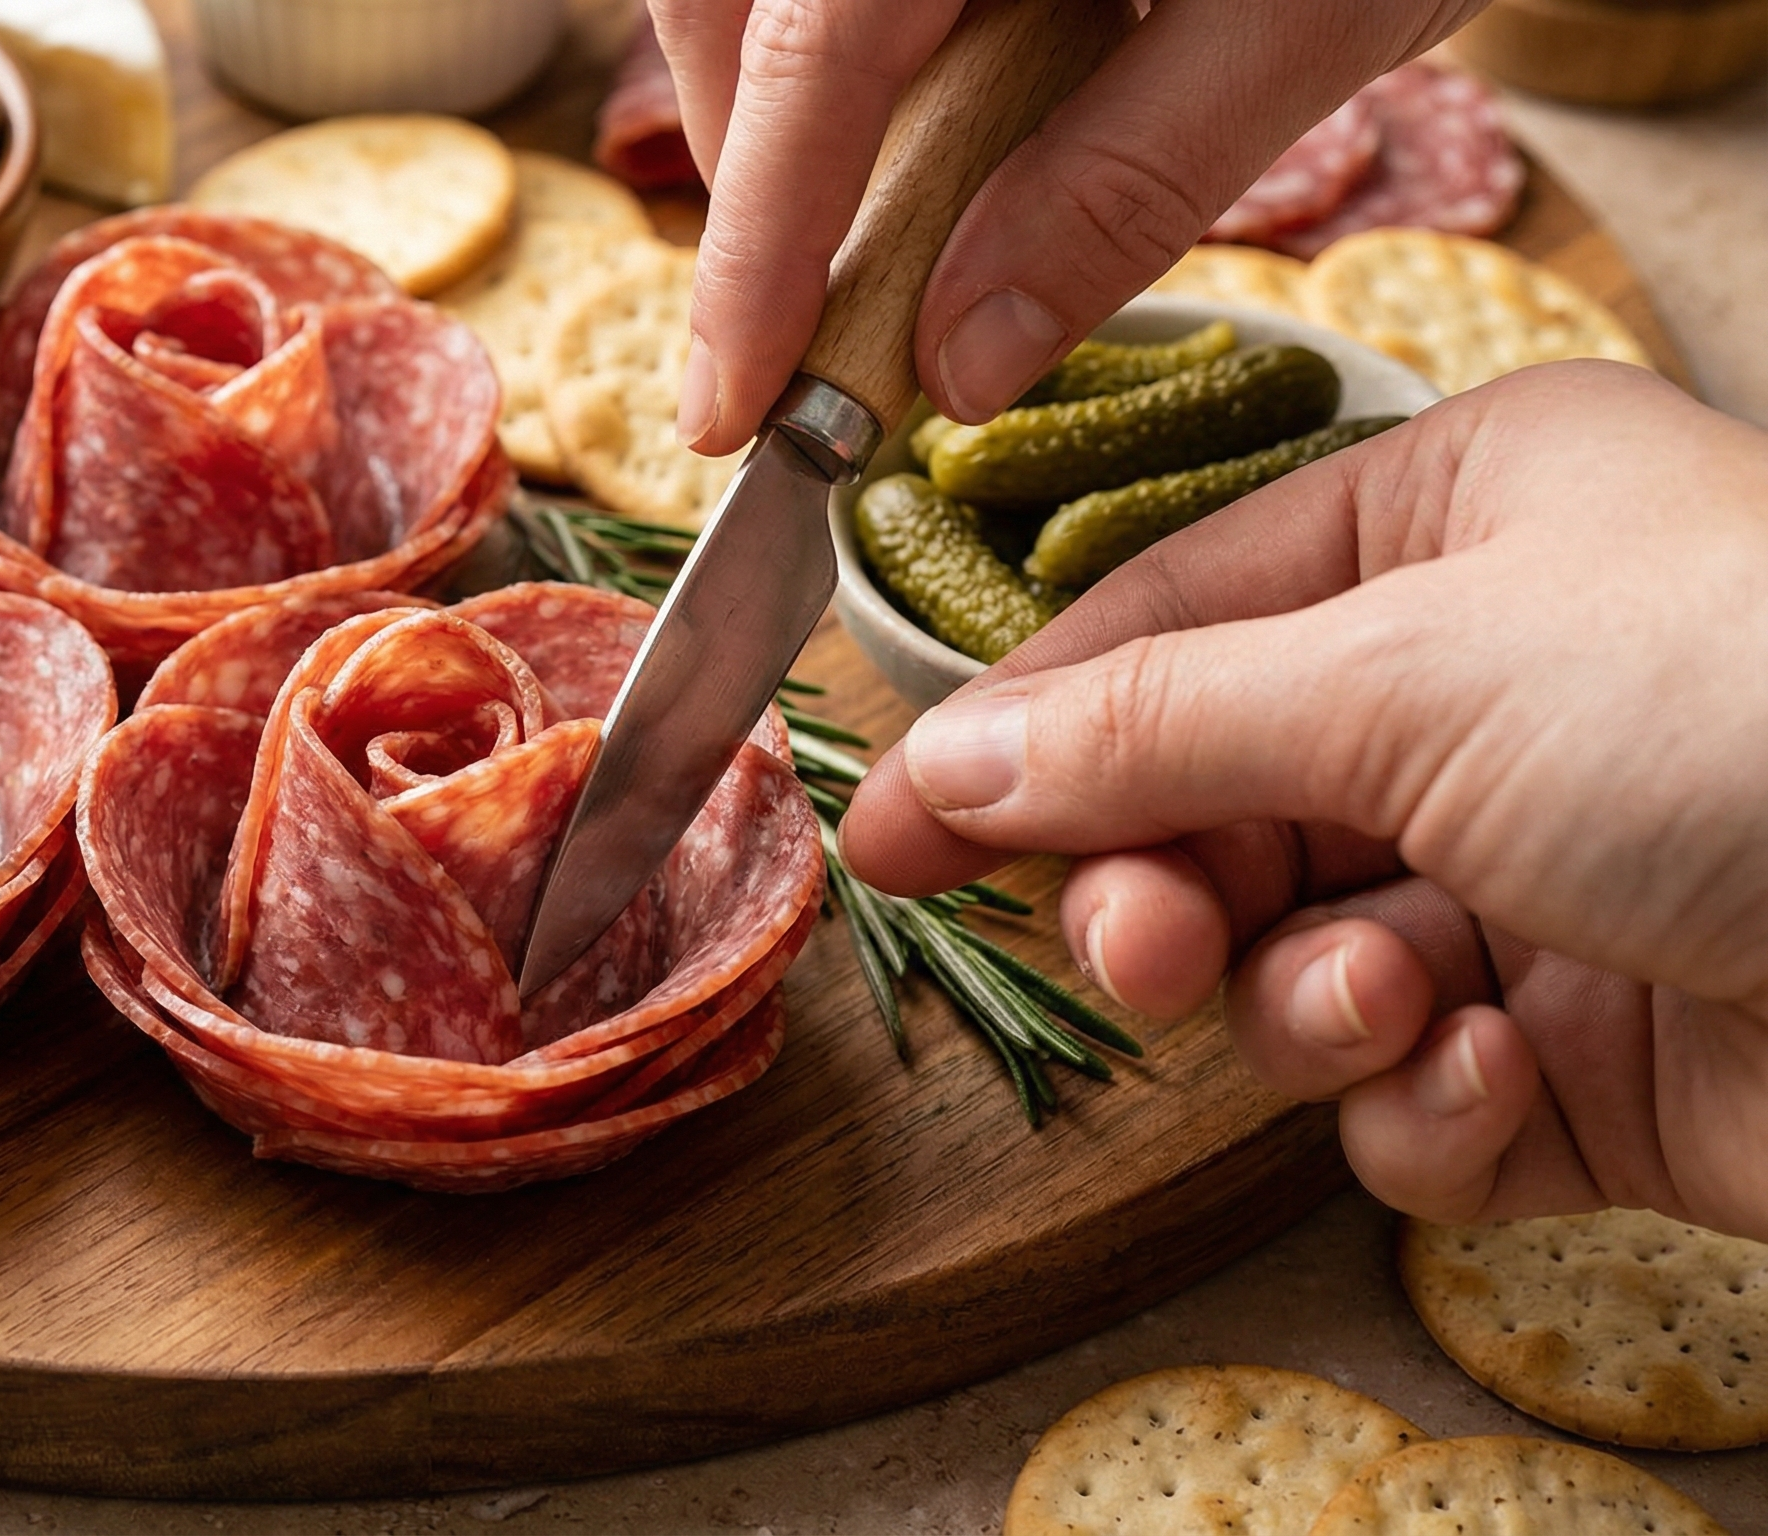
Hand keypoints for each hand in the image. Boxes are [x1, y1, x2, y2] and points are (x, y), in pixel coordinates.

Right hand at [652, 0, 1488, 448]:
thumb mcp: (1305, 19)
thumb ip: (1122, 187)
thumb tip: (959, 363)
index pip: (808, 62)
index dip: (756, 252)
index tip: (735, 410)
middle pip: (737, 16)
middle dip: (757, 181)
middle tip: (815, 325)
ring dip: (792, 116)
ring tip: (881, 227)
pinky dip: (853, 53)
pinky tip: (938, 113)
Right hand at [837, 364, 1767, 1240]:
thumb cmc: (1748, 714)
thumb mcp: (1401, 674)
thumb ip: (1144, 731)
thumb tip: (942, 759)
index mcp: (1456, 533)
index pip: (1168, 627)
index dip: (1020, 736)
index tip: (891, 834)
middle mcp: (1490, 693)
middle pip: (1209, 810)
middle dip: (1163, 895)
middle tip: (1142, 950)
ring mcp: (1534, 878)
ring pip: (1289, 965)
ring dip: (1300, 1005)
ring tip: (1371, 1003)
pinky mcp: (1580, 1054)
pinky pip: (1406, 1090)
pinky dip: (1418, 1102)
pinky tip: (1486, 1077)